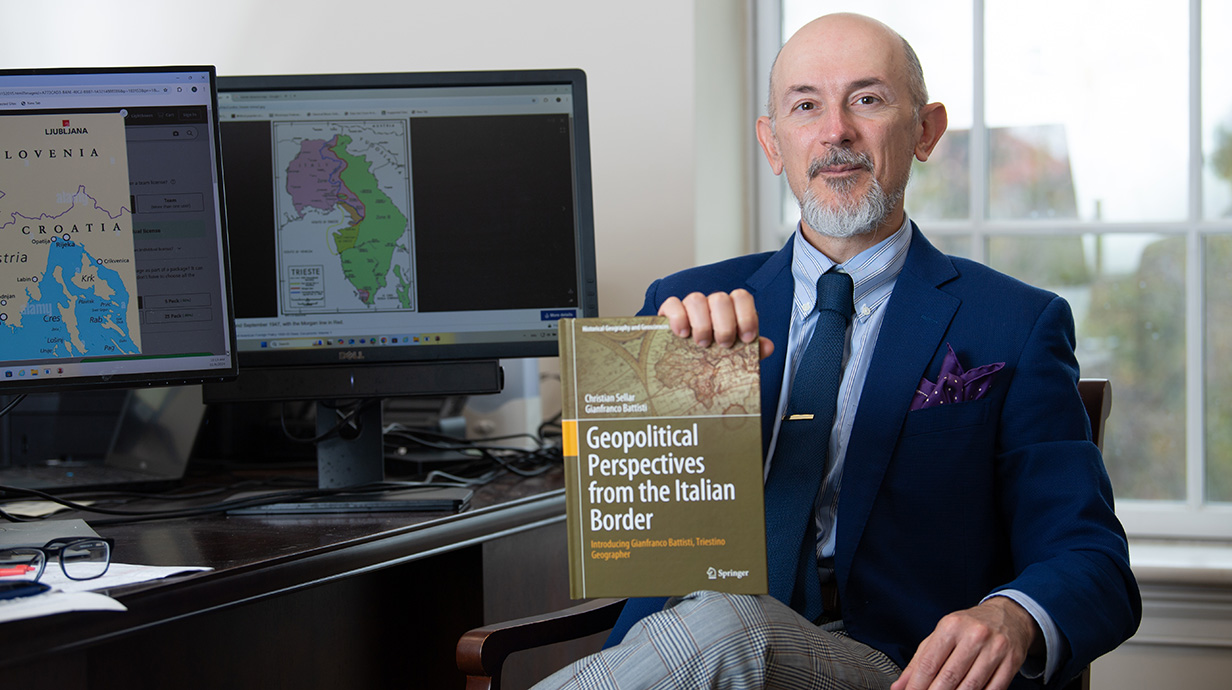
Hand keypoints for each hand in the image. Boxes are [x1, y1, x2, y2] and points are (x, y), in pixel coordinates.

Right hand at [657, 289, 773, 358]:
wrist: (686, 366)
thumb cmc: (715, 355)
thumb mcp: (735, 355)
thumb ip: (753, 350)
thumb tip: (768, 347)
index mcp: (730, 310)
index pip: (741, 298)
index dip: (746, 316)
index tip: (746, 337)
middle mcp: (710, 304)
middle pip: (720, 299)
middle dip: (724, 324)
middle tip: (723, 343)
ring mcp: (690, 306)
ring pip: (696, 299)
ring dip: (702, 324)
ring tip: (702, 343)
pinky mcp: (670, 311)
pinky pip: (672, 304)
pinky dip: (678, 318)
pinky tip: (682, 334)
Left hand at [891, 597, 1040, 689]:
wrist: (1008, 616)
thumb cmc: (968, 627)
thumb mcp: (941, 635)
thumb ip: (919, 661)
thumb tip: (899, 686)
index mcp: (951, 626)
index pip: (929, 663)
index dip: (917, 686)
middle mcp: (974, 635)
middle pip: (949, 677)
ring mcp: (995, 649)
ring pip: (971, 686)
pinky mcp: (1011, 662)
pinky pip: (993, 689)